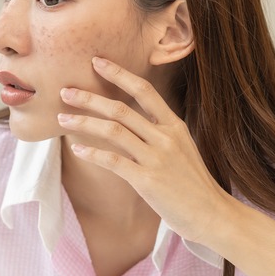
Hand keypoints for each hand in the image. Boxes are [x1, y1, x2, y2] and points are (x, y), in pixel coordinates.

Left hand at [57, 56, 229, 242]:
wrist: (212, 214)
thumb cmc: (192, 183)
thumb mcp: (182, 148)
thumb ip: (159, 133)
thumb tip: (129, 122)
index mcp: (174, 126)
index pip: (144, 90)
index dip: (119, 74)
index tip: (97, 61)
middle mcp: (165, 137)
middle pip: (121, 109)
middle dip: (89, 98)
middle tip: (66, 91)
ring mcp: (157, 158)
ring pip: (113, 131)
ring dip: (83, 122)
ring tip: (62, 118)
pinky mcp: (147, 180)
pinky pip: (113, 161)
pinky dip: (92, 153)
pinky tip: (77, 149)